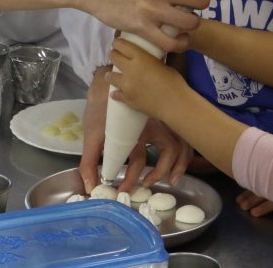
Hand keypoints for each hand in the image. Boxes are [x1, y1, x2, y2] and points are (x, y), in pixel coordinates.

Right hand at [75, 0, 211, 52]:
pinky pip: (170, 43)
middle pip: (201, 1)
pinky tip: (179, 39)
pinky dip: (179, 44)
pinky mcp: (141, 28)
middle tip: (189, 7)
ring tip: (184, 23)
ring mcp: (152, 10)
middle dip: (199, 5)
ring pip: (191, 23)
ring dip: (191, 24)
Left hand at [80, 67, 193, 192]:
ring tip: (172, 180)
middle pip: (170, 150)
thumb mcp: (91, 135)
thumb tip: (90, 187)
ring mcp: (163, 121)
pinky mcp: (165, 119)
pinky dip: (183, 152)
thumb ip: (89, 163)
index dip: (131, 178)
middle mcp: (155, 126)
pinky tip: (178, 164)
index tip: (123, 190)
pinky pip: (182, 137)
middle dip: (162, 171)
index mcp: (136, 131)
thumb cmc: (100, 109)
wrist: (107, 82)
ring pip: (182, 143)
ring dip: (180, 163)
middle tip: (148, 185)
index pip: (139, 160)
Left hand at [107, 37, 188, 121]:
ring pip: (110, 76)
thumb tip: (147, 59)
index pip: (122, 45)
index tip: (117, 43)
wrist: (174, 104)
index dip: (117, 43)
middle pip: (113, 57)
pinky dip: (116, 93)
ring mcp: (126, 85)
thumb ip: (151, 61)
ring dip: (111, 75)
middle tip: (116, 56)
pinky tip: (117, 93)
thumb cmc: (174, 82)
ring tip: (113, 75)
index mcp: (141, 58)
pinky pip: (115, 94)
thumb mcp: (163, 64)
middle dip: (113, 55)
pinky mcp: (126, 99)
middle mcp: (130, 69)